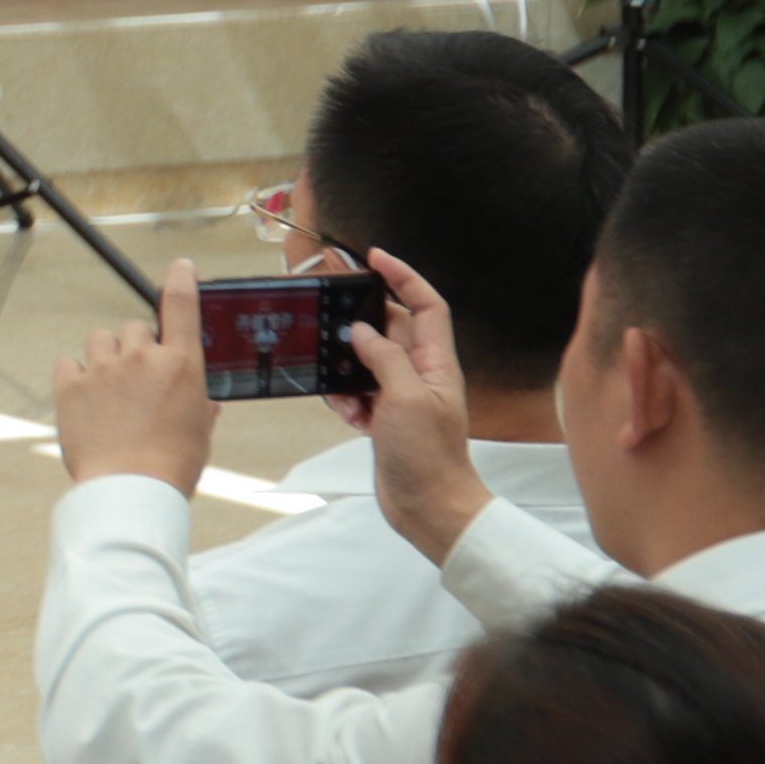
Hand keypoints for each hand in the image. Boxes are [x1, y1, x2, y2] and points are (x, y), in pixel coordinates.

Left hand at [52, 269, 214, 493]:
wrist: (130, 489)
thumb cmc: (171, 466)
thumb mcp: (200, 433)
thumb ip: (199, 406)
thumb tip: (201, 402)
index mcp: (181, 366)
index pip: (182, 308)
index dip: (181, 281)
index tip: (180, 266)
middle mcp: (142, 358)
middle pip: (134, 328)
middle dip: (135, 348)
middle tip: (136, 381)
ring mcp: (103, 369)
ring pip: (100, 341)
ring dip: (105, 359)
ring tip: (110, 393)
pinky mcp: (71, 385)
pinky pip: (70, 364)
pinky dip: (76, 377)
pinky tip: (86, 401)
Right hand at [345, 247, 489, 559]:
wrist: (430, 507)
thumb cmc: (430, 456)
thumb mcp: (407, 399)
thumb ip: (385, 358)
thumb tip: (361, 331)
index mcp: (436, 364)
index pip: (426, 305)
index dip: (404, 276)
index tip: (374, 256)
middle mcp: (419, 374)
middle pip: (389, 328)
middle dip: (359, 316)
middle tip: (328, 298)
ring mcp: (400, 396)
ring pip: (365, 360)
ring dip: (346, 366)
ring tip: (336, 378)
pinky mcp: (383, 418)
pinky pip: (356, 392)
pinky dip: (344, 398)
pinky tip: (345, 413)